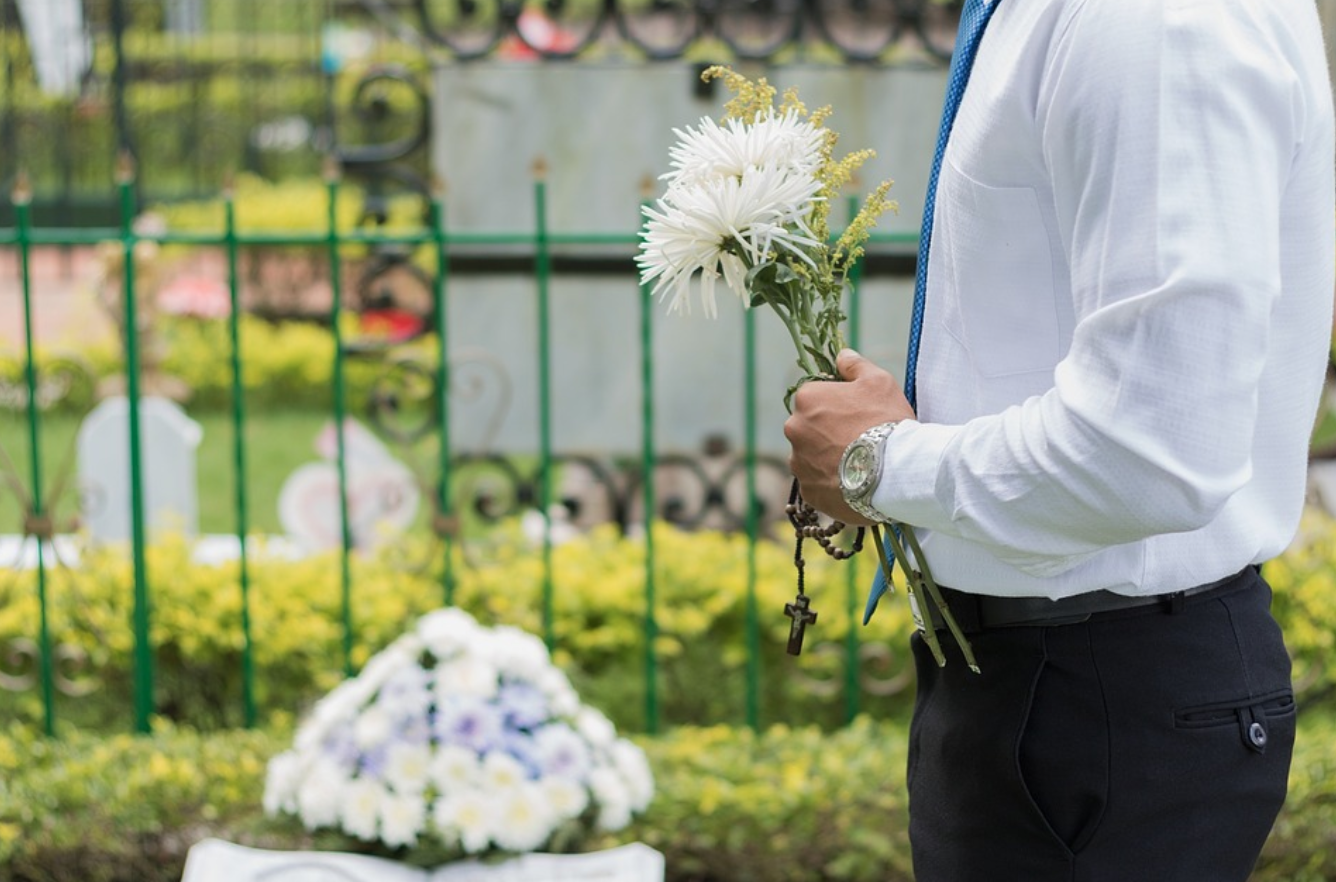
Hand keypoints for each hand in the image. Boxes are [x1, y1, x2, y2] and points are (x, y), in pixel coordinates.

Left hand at [783, 349, 914, 524]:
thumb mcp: (878, 382)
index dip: (836, 405)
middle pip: (809, 428)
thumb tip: (841, 355)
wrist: (895, 472)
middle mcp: (794, 429)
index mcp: (807, 399)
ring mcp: (799, 463)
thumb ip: (855, 366)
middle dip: (827, 432)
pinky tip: (853, 481)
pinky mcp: (808, 491)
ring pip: (810, 456)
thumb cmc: (886, 421)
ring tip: (857, 464)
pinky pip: (816, 483)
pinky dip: (830, 482)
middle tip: (858, 439)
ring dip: (826, 458)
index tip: (856, 414)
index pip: (815, 397)